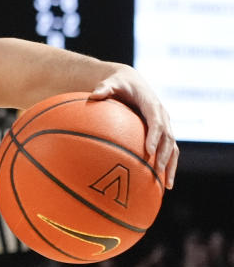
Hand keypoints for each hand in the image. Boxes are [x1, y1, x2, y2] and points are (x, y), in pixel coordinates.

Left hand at [90, 65, 178, 188]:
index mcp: (151, 104)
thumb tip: (93, 95)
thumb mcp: (110, 82)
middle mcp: (162, 115)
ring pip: (173, 147)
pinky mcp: (162, 132)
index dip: (154, 137)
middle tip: (156, 172)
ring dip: (171, 166)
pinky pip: (168, 150)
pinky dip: (167, 165)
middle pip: (168, 138)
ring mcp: (164, 125)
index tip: (149, 152)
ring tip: (166, 186)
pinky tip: (162, 182)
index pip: (156, 122)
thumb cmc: (118, 83)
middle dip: (164, 156)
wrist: (130, 81)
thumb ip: (103, 88)